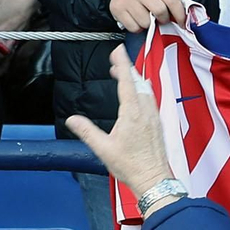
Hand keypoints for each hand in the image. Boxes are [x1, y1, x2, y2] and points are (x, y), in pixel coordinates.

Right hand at [65, 46, 175, 201]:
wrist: (153, 178)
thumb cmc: (130, 165)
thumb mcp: (103, 148)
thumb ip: (87, 131)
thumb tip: (72, 119)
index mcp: (132, 114)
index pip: (127, 82)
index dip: (121, 65)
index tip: (117, 51)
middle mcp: (146, 111)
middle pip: (137, 82)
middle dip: (126, 69)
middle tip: (115, 62)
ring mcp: (154, 116)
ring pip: (146, 90)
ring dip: (134, 79)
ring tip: (123, 75)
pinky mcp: (157, 122)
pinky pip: (150, 99)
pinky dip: (141, 90)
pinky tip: (137, 94)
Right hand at [108, 0, 184, 32]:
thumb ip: (168, 0)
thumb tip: (182, 18)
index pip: (172, 0)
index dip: (180, 14)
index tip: (182, 22)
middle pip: (160, 11)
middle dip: (164, 19)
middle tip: (162, 19)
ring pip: (146, 22)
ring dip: (149, 24)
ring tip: (146, 17)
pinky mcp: (118, 10)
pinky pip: (134, 27)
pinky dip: (138, 27)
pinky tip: (137, 19)